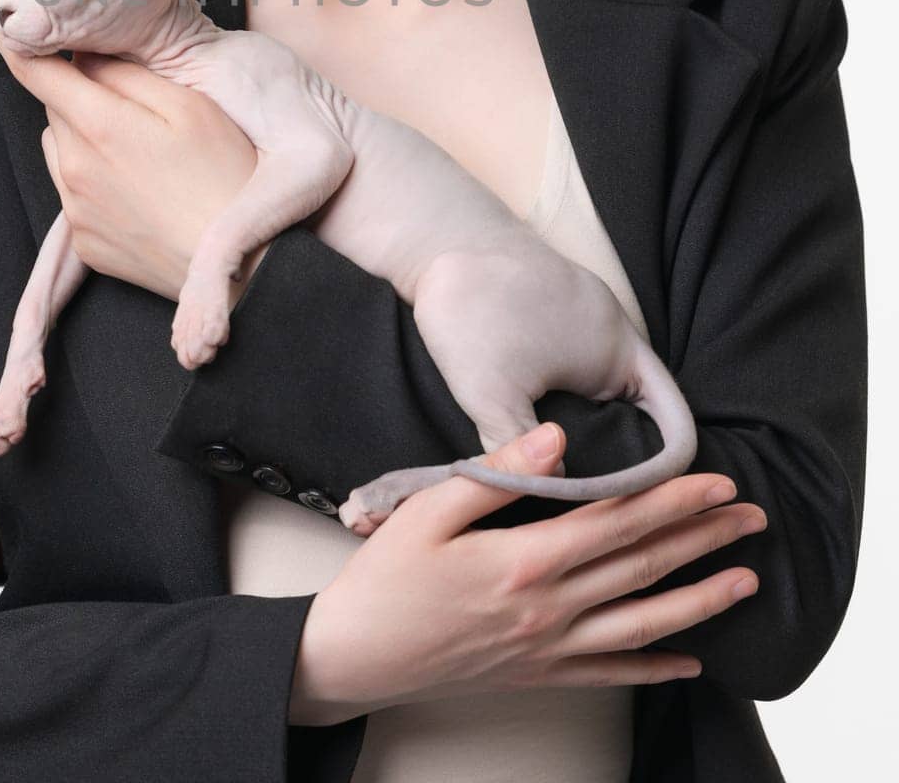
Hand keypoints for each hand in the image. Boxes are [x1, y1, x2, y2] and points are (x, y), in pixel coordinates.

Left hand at [0, 0, 264, 304]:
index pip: (34, 69)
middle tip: (138, 102)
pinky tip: (144, 189)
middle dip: (82, 93)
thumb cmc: (228, 179)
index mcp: (99, 128)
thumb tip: (86, 54)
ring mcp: (76, 211)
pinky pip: (74, 192)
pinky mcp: (85, 243)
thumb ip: (128, 73)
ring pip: (62, 149)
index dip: (5, 32)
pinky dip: (96, 179)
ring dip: (86, 136)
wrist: (243, 271)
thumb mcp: (190, 106)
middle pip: (56, 108)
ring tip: (145, 153)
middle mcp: (73, 171)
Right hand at [290, 422, 765, 724]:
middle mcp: (547, 609)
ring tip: (746, 580)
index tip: (715, 480)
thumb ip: (495, 473)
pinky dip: (657, 669)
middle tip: (753, 517)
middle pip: (642, 568)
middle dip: (704, 539)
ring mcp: (547, 649)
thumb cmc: (386, 577)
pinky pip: (611, 674)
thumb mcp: (427, 510)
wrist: (357, 655)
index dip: (671, 500)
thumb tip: (554, 436)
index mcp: (522, 561)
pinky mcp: (540, 675)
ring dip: (701, 601)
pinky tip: (693, 662)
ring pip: (642, 623)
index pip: (616, 522)